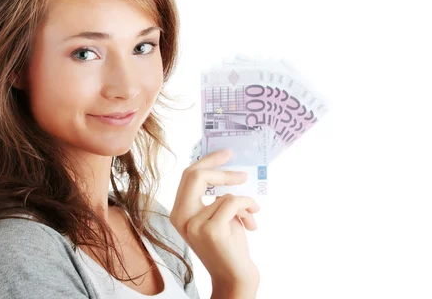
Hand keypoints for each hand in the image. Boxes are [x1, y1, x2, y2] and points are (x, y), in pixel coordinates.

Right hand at [170, 148, 260, 284]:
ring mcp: (195, 224)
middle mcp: (181, 217)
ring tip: (250, 217)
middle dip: (221, 169)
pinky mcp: (211, 230)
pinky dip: (249, 208)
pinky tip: (253, 223)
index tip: (225, 153)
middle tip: (242, 173)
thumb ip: (212, 197)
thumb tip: (224, 169)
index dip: (207, 161)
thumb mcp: (215, 217)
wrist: (234, 278)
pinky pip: (234, 202)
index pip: (188, 176)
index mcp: (179, 213)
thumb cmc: (228, 247)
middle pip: (195, 175)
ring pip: (225, 194)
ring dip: (244, 203)